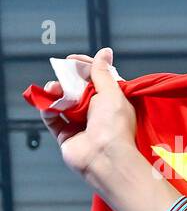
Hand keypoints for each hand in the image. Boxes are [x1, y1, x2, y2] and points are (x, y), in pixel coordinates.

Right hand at [39, 47, 180, 210]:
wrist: (105, 158)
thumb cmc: (115, 127)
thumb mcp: (112, 93)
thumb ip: (102, 72)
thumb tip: (104, 53)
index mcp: (112, 101)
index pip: (96, 79)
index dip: (84, 67)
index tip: (72, 60)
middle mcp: (96, 113)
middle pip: (76, 89)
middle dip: (66, 80)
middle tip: (62, 75)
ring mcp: (80, 124)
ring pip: (62, 102)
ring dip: (56, 92)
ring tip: (54, 89)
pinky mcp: (66, 135)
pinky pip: (52, 118)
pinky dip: (47, 109)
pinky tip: (48, 103)